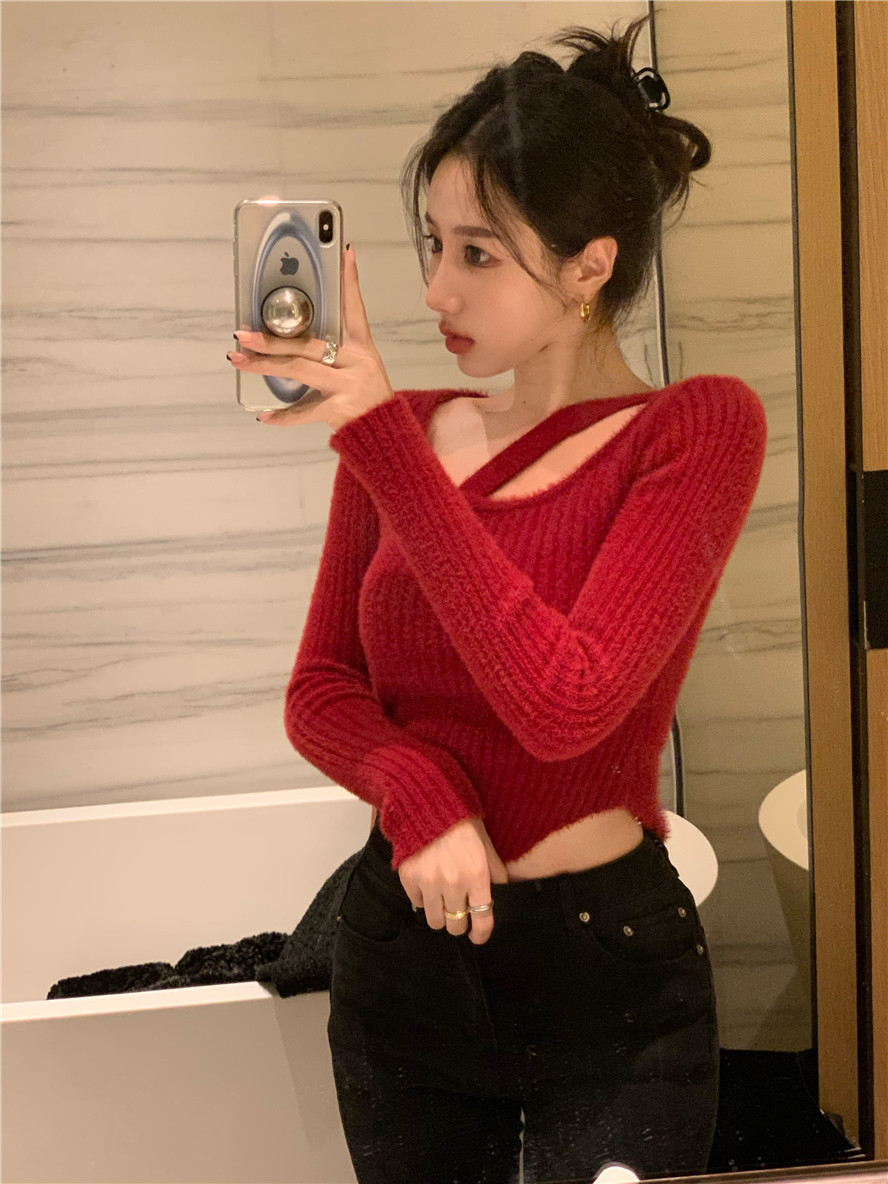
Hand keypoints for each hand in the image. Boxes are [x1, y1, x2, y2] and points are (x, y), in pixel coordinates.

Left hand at [228, 243, 395, 431]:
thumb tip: (292, 337)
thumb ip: (332, 349)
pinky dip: (283, 416)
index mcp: (361, 348)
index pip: (355, 307)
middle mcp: (355, 363)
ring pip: (299, 370)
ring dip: (265, 366)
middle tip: (244, 333)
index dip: (349, 280)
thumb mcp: (360, 365)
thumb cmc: (369, 396)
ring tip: (241, 361)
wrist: (385, 432)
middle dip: (273, 339)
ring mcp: (346, 386)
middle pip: (308, 344)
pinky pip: (304, 412)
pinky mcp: (338, 410)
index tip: (344, 252)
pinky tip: (264, 415)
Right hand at [397, 818, 509, 945]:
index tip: (478, 936)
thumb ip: (495, 871)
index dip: (481, 934)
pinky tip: (427, 885)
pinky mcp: (409, 878)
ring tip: (442, 901)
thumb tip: (502, 891)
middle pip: (456, 926)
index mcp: (476, 876)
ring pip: (435, 921)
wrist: (428, 804)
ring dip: (440, 914)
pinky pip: (417, 904)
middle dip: (459, 922)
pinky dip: (423, 899)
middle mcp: (453, 884)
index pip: (482, 920)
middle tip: (458, 913)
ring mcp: (429, 882)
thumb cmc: (462, 823)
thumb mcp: (486, 845)